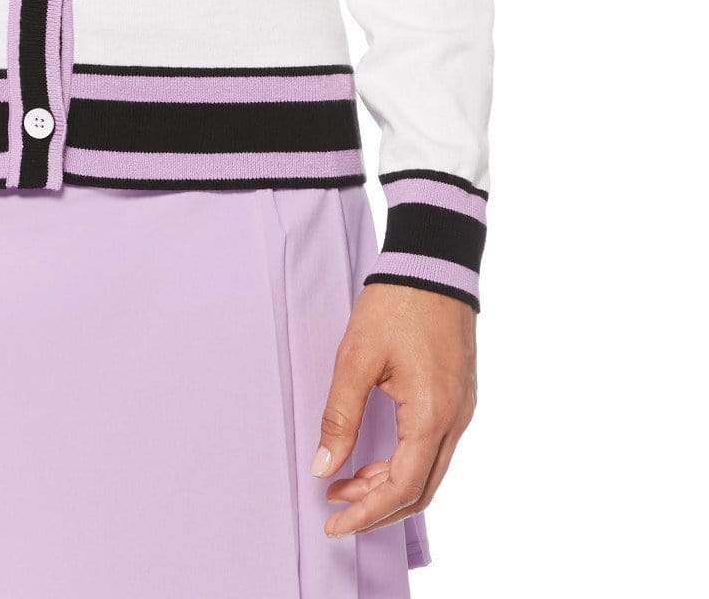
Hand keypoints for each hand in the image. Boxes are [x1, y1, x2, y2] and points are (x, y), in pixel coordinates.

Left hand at [312, 282, 475, 536]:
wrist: (433, 263)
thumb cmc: (395, 304)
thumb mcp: (356, 358)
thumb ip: (341, 416)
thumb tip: (324, 467)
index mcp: (432, 415)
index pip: (401, 488)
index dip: (366, 512)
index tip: (333, 523)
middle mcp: (455, 421)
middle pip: (420, 490)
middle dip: (377, 507)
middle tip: (335, 506)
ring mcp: (462, 411)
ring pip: (429, 472)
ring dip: (389, 485)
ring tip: (345, 481)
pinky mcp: (459, 398)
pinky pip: (434, 449)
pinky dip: (404, 463)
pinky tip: (374, 457)